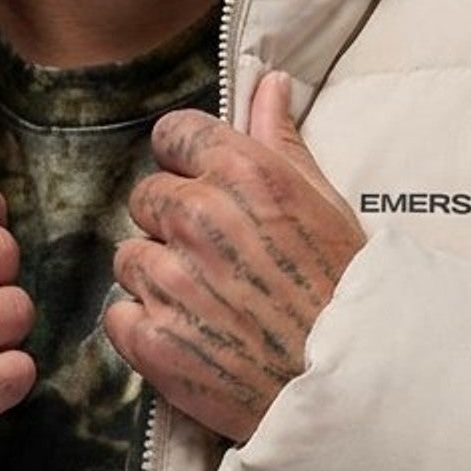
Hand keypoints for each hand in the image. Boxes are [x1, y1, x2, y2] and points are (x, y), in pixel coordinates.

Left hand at [104, 70, 364, 442]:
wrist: (351, 386)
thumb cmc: (346, 292)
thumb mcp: (326, 204)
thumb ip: (282, 141)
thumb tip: (268, 83)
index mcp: (244, 175)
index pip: (173, 134)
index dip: (184, 160)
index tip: (200, 183)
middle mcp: (200, 218)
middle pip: (147, 196)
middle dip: (172, 222)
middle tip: (214, 258)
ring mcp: (172, 280)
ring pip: (130, 255)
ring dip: (157, 275)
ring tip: (206, 302)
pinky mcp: (153, 338)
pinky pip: (119, 313)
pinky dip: (144, 326)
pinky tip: (188, 335)